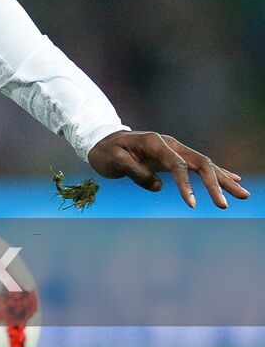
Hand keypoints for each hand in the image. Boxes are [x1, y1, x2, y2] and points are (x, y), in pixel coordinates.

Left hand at [88, 130, 249, 208]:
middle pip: (199, 162)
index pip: (177, 165)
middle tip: (225, 204)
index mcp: (154, 143)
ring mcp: (174, 149)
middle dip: (215, 183)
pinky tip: (232, 179)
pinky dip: (216, 172)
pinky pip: (198, 165)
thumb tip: (158, 186)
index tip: (192, 205)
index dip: (186, 185)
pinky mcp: (174, 156)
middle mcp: (169, 144)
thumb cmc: (105, 152)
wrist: (102, 140)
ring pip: (204, 163)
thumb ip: (134, 172)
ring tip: (243, 194)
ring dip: (223, 179)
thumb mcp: (112, 161)